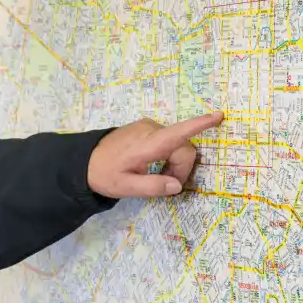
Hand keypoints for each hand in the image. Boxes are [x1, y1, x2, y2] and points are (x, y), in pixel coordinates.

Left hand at [87, 111, 224, 198]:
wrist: (83, 161)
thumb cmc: (104, 174)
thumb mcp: (125, 187)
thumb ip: (152, 186)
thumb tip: (177, 185)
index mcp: (147, 144)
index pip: (177, 133)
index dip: (200, 125)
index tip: (218, 116)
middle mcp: (150, 130)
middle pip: (182, 148)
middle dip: (181, 168)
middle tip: (167, 185)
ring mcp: (148, 127)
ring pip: (176, 144)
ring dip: (174, 162)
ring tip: (156, 176)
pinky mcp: (145, 128)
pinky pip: (167, 140)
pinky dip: (167, 155)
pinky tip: (153, 167)